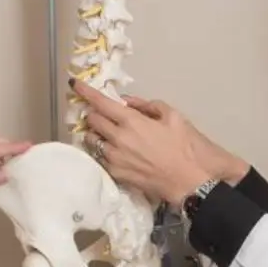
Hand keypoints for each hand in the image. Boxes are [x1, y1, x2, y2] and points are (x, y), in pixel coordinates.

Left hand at [70, 80, 236, 205]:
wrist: (192, 182)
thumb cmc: (187, 147)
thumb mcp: (172, 116)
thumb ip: (147, 105)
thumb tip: (126, 102)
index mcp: (131, 121)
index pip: (100, 102)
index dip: (85, 91)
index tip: (75, 84)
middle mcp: (118, 139)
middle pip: (92, 120)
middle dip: (93, 113)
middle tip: (101, 112)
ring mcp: (114, 159)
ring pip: (91, 140)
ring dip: (95, 133)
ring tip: (106, 132)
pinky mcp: (116, 174)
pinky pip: (99, 157)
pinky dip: (101, 150)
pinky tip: (113, 150)